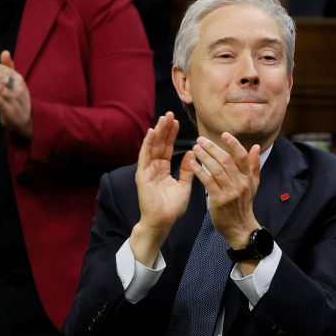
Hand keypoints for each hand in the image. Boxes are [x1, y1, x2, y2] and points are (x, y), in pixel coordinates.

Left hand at [0, 50, 32, 137]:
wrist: (26, 120)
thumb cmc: (17, 98)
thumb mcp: (15, 82)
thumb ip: (8, 67)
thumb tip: (5, 52)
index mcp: (19, 80)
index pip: (5, 70)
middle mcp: (18, 89)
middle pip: (4, 79)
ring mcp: (15, 101)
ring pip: (2, 89)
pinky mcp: (10, 111)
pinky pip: (2, 103)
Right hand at [129, 113, 196, 265]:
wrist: (163, 221)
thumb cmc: (173, 207)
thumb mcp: (184, 184)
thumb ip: (188, 169)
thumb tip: (192, 152)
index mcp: (163, 169)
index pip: (167, 148)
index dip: (171, 134)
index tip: (177, 121)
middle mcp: (153, 167)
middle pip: (159, 144)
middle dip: (164, 129)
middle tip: (169, 114)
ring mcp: (147, 170)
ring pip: (152, 147)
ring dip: (157, 132)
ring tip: (163, 118)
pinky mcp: (142, 175)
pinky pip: (145, 157)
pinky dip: (148, 144)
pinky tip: (152, 132)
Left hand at [192, 133, 261, 265]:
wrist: (240, 227)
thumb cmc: (243, 205)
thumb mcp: (253, 184)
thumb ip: (254, 165)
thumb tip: (256, 147)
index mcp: (248, 177)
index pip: (242, 156)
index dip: (233, 144)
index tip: (223, 134)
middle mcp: (241, 183)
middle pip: (227, 160)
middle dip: (213, 148)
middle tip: (200, 139)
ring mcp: (230, 192)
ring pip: (217, 169)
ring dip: (204, 157)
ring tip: (195, 148)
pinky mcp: (219, 200)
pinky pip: (208, 182)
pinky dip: (199, 171)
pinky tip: (192, 163)